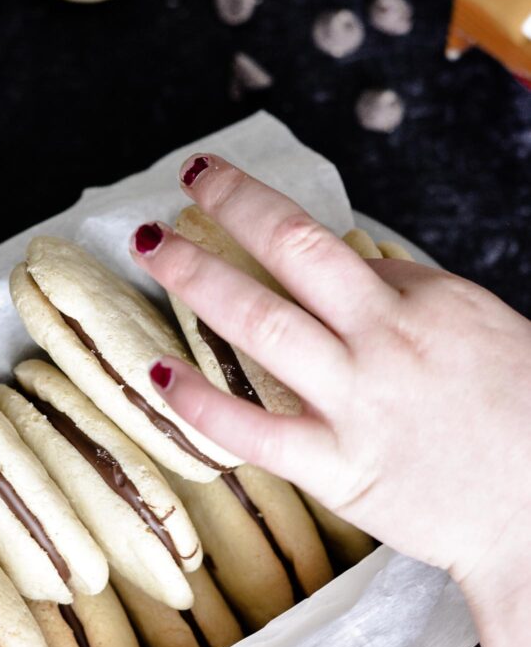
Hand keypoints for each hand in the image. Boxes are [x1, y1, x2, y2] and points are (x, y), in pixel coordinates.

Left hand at [130, 154, 530, 646]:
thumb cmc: (520, 417)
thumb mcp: (478, 330)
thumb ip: (413, 298)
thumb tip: (358, 268)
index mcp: (426, 301)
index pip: (337, 250)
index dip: (272, 217)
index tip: (230, 196)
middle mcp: (386, 340)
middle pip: (295, 250)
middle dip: (235, 204)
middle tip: (190, 177)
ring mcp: (358, 403)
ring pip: (263, 324)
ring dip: (199, 278)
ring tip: (152, 247)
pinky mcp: (338, 469)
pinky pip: (254, 431)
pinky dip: (199, 403)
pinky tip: (157, 375)